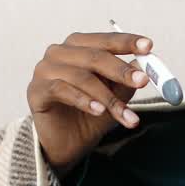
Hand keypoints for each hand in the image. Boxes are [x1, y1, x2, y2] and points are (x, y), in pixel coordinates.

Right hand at [26, 31, 152, 173]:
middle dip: (121, 70)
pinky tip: (98, 111)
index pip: (105, 40)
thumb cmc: (90, 115)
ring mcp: (44, 70)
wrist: (66, 144)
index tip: (148, 46)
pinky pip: (61, 90)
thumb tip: (144, 68)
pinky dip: (83, 100)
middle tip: (142, 82)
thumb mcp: (115, 97)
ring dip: (107, 97)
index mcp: (79, 47)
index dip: (127, 42)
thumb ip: (127, 81)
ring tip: (124, 114)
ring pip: (81, 76)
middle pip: (94, 56)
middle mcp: (60, 52)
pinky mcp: (36, 90)